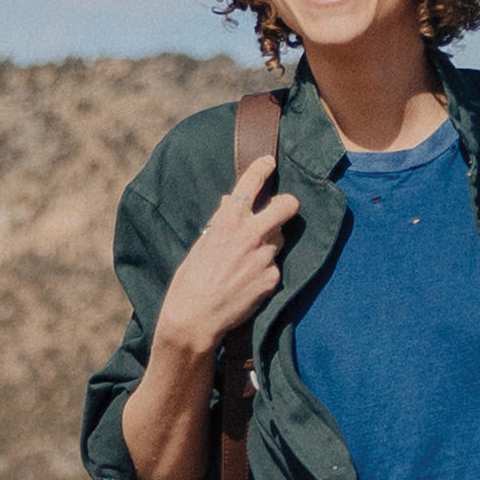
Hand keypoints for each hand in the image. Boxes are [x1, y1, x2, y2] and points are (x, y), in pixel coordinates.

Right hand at [156, 155, 299, 353]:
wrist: (195, 318)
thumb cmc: (191, 280)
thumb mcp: (201, 244)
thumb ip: (220, 223)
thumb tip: (227, 204)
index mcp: (228, 221)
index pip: (250, 184)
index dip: (262, 168)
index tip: (268, 161)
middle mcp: (250, 234)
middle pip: (288, 205)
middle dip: (288, 204)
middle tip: (282, 208)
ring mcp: (265, 256)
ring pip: (280, 239)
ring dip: (270, 243)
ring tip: (248, 261)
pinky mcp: (273, 277)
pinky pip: (275, 267)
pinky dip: (265, 271)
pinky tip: (248, 282)